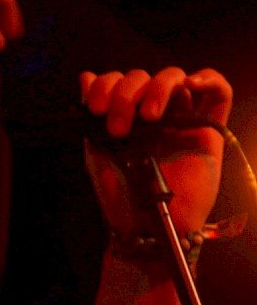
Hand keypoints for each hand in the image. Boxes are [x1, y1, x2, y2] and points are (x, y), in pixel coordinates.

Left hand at [79, 66, 231, 239]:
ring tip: (149, 115)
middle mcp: (154, 114)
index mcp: (126, 116)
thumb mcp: (97, 155)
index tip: (96, 108)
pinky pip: (220, 94)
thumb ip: (90, 119)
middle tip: (119, 128)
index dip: (106, 85)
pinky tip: (191, 84)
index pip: (119, 82)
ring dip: (158, 87)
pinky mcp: (209, 131)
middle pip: (144, 77)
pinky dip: (209, 79)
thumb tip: (85, 78)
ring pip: (176, 78)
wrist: (143, 227)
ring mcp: (182, 120)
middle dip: (127, 94)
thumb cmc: (120, 197)